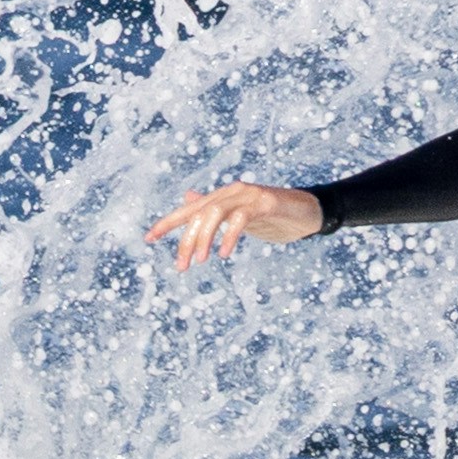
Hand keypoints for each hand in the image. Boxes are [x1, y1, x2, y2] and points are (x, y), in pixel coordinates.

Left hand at [151, 180, 322, 267]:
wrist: (309, 211)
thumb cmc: (273, 216)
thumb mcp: (238, 216)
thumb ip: (215, 209)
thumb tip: (189, 199)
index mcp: (222, 197)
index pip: (189, 210)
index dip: (167, 223)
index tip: (148, 239)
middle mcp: (231, 192)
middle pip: (198, 213)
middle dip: (186, 240)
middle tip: (182, 266)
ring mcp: (248, 195)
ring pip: (214, 212)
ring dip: (204, 237)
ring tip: (200, 261)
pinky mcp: (265, 202)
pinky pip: (240, 218)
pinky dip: (229, 236)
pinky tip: (223, 254)